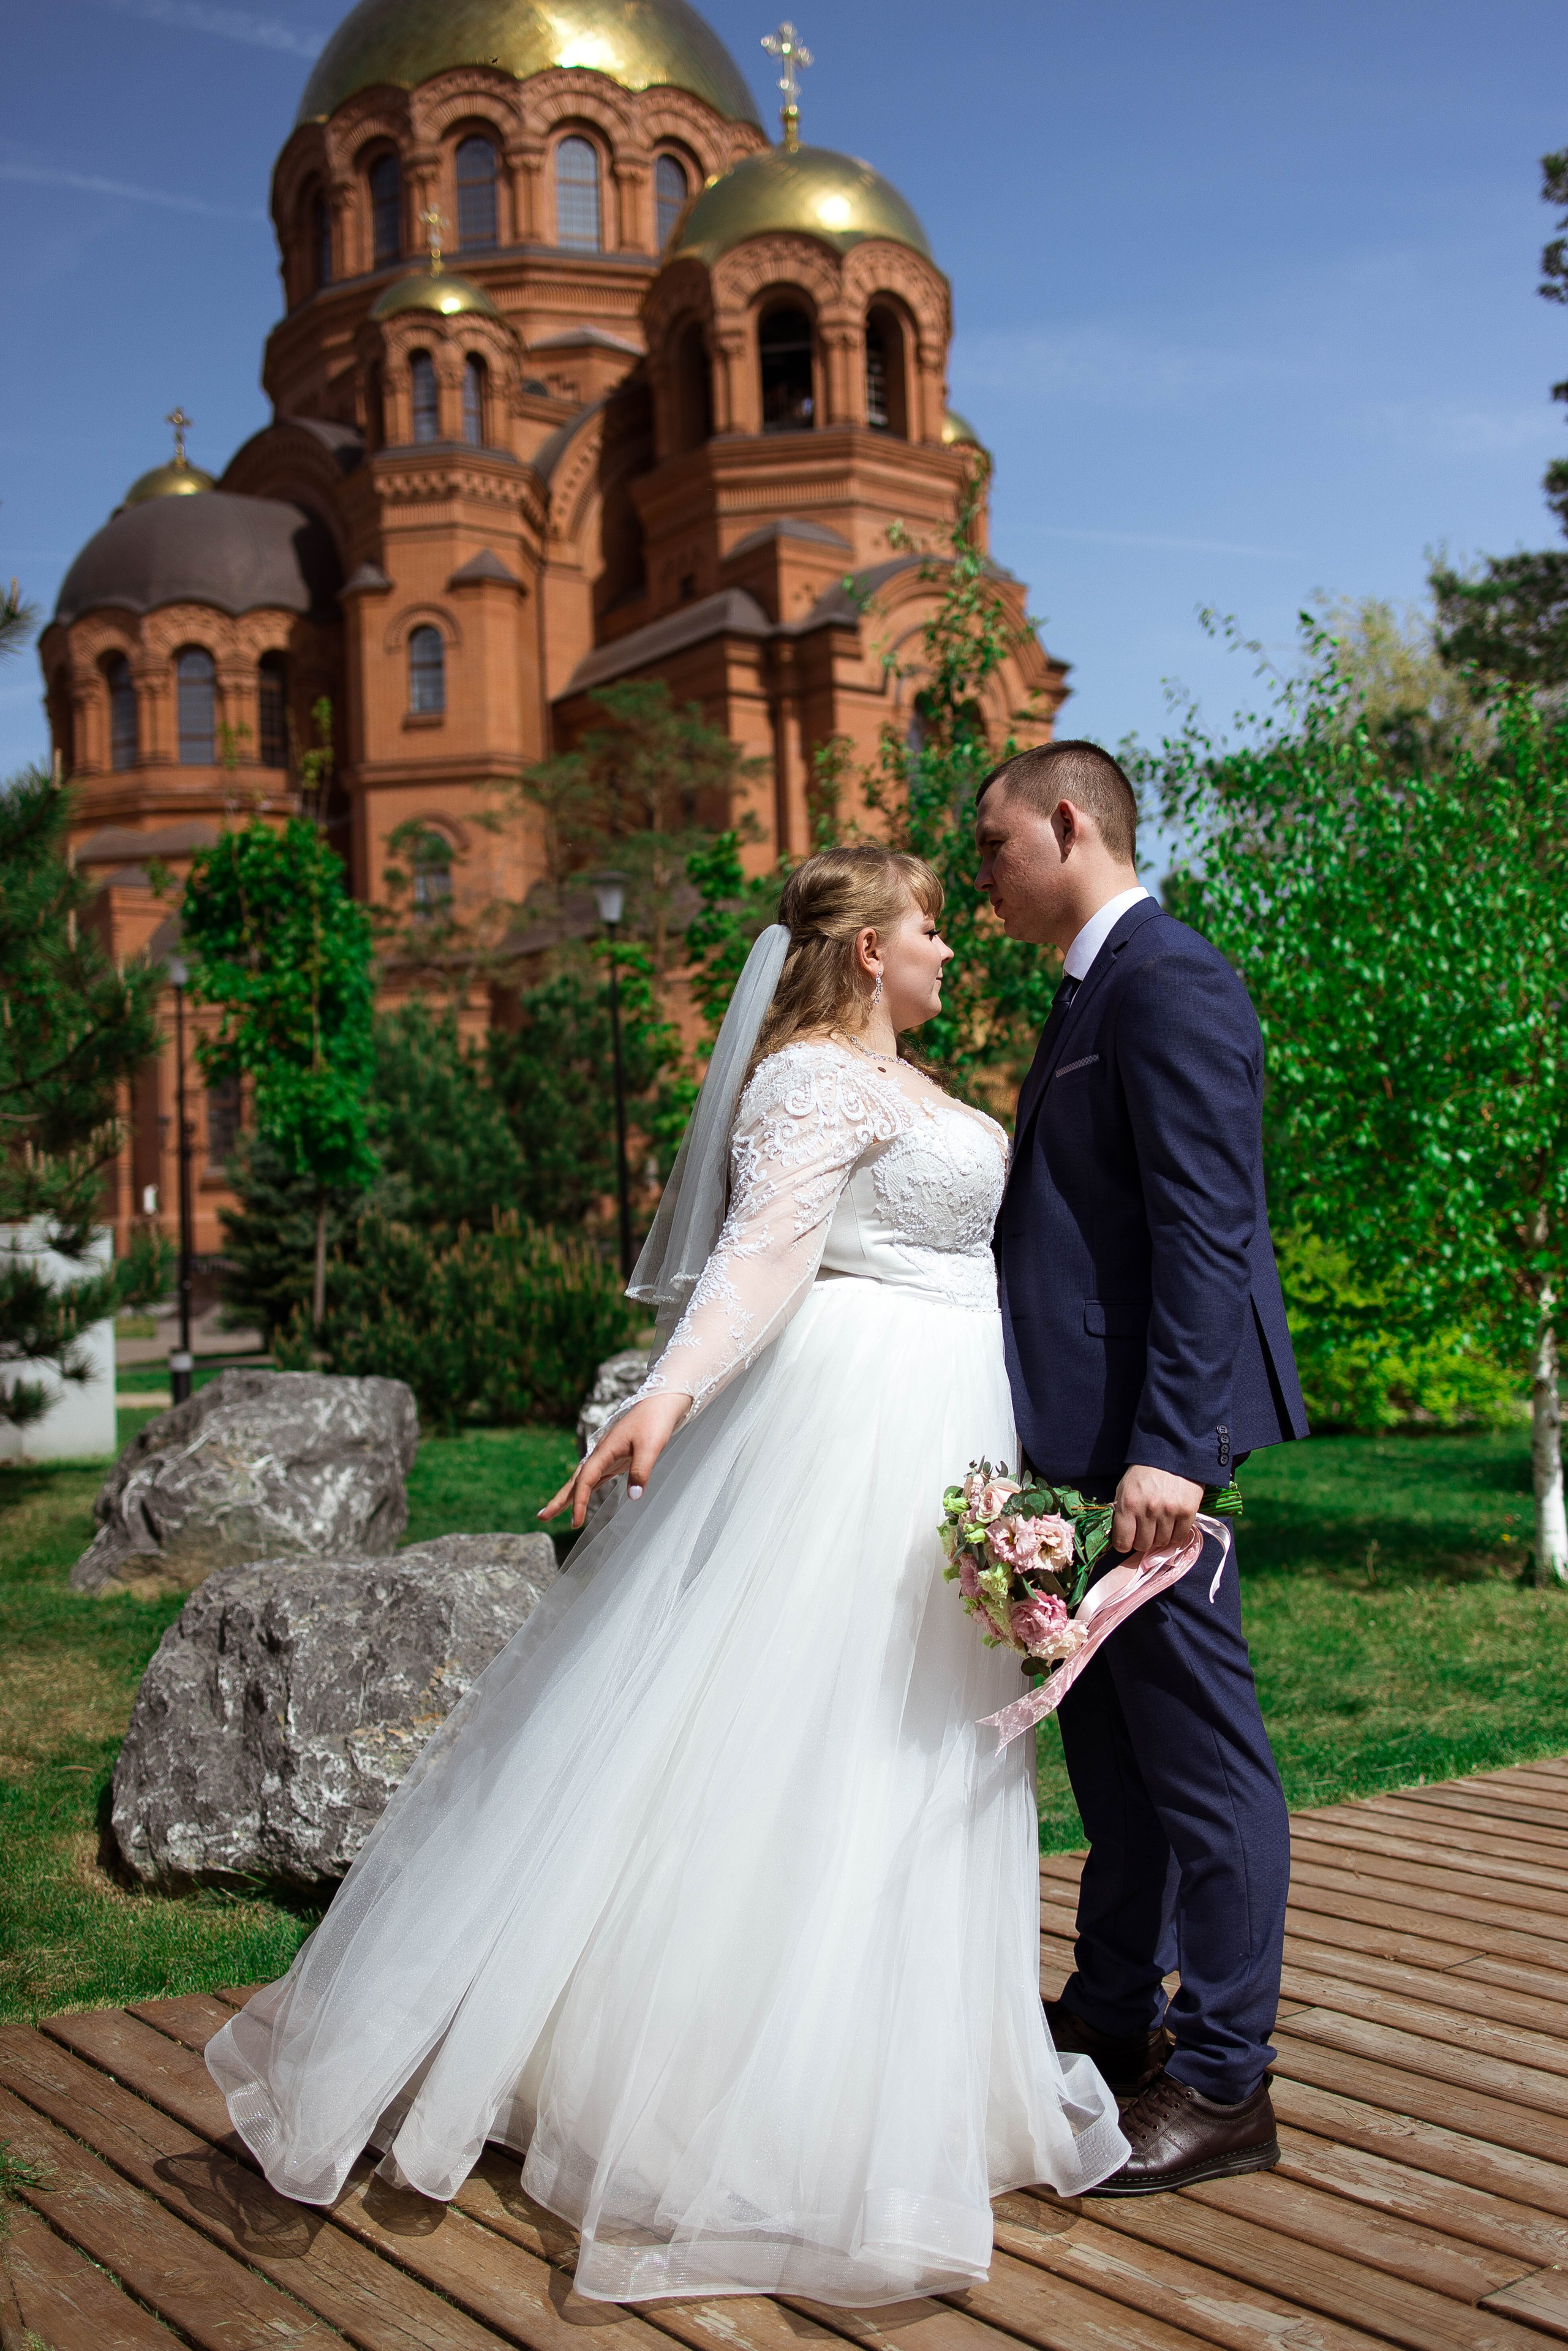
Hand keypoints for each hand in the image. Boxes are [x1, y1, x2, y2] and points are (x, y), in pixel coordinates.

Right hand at [539, 1391, 690, 1530]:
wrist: (661, 1402)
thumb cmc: (655, 1422)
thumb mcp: (651, 1447)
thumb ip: (641, 1470)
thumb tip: (634, 1497)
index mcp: (604, 1451)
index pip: (585, 1481)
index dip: (579, 1502)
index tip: (576, 1523)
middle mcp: (601, 1454)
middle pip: (575, 1481)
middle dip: (559, 1499)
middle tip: (541, 1517)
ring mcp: (607, 1456)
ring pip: (583, 1479)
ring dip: (569, 1495)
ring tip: (553, 1510)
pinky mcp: (616, 1458)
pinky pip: (595, 1477)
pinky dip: (586, 1488)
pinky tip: (581, 1496)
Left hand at [1112, 1465, 1203, 1559]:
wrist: (1173, 1453)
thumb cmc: (1145, 1471)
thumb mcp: (1125, 1487)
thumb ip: (1121, 1511)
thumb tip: (1120, 1535)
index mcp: (1129, 1504)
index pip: (1122, 1542)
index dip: (1124, 1544)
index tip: (1127, 1540)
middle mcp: (1148, 1510)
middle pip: (1143, 1545)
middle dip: (1142, 1540)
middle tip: (1145, 1530)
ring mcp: (1169, 1512)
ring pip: (1162, 1543)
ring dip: (1159, 1537)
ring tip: (1159, 1523)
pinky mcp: (1187, 1511)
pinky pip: (1179, 1537)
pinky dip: (1175, 1534)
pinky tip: (1172, 1523)